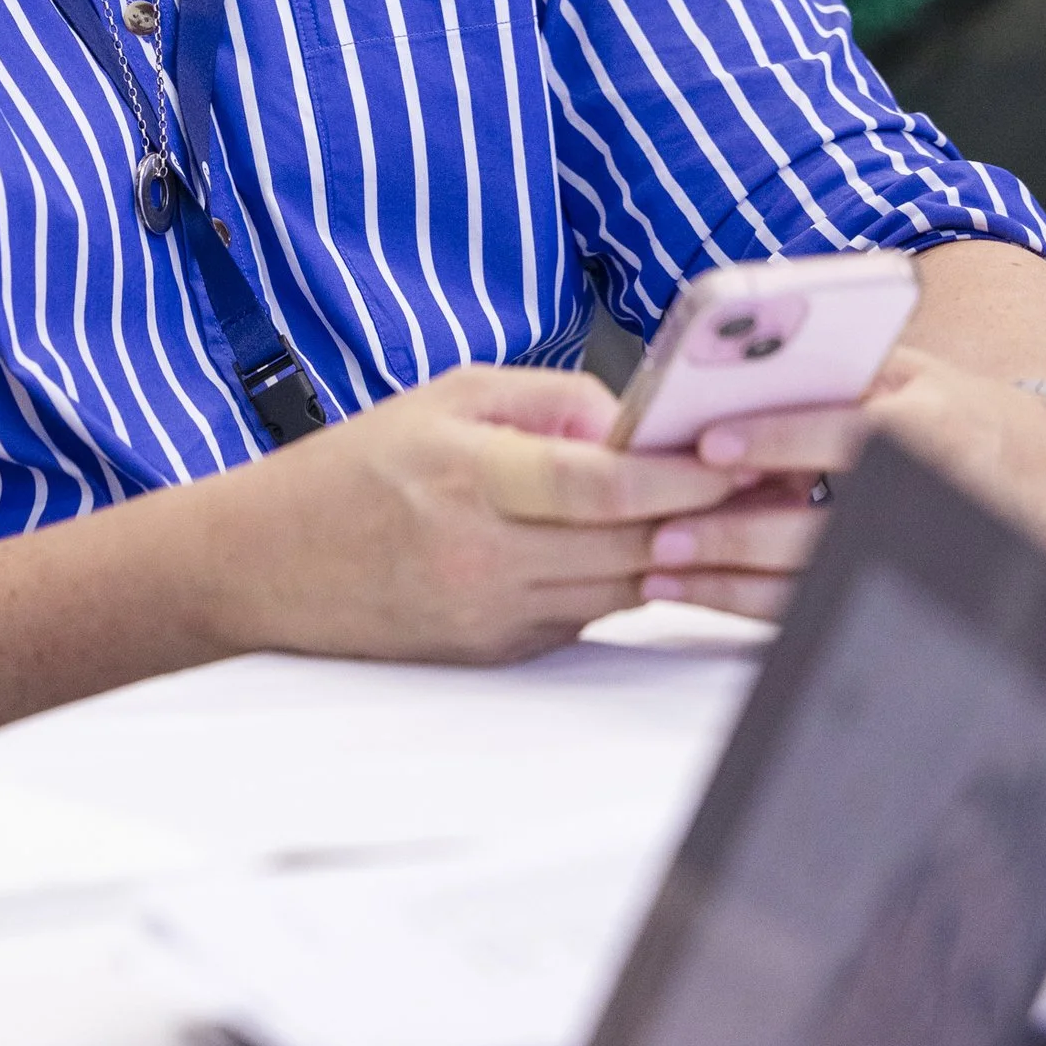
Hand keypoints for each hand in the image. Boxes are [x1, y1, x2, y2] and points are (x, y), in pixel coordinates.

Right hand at [214, 361, 745, 665]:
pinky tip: (670, 559)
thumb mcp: (445, 396)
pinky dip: (630, 586)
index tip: (733, 461)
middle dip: (710, 518)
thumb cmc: (350, 469)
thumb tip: (637, 420)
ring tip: (752, 525)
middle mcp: (481, 552)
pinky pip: (588, 618)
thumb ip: (549, 398)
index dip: (674, 480)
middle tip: (781, 491)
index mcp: (467, 474)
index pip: (594, 485)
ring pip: (621, 589)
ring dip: (688, 560)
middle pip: (627, 545)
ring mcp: (490, 612)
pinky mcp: (497, 650)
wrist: (263, 564)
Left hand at [636, 340, 1045, 616]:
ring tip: (659, 571)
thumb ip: (832, 372)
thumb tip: (731, 369)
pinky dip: (747, 605)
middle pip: (820, 527)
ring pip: (810, 582)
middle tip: (666, 531)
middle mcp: (921, 499)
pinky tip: (694, 591)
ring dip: (730, 583)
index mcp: (927, 428)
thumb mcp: (908, 372)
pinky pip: (812, 610)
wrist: (1040, 481)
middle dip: (738, 534)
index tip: (710, 444)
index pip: (846, 435)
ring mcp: (908, 556)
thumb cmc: (950, 413)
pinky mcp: (890, 591)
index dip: (777, 441)